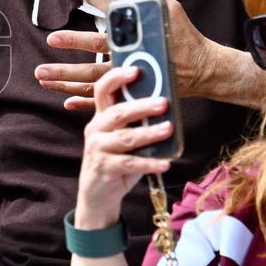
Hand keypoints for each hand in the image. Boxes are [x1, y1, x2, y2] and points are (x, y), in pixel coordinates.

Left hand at [36, 0, 220, 110]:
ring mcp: (131, 85)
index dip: (75, 40)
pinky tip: (67, 102)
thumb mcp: (167, 9)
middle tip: (40, 72)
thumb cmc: (185, 36)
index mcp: (133, 45)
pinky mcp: (134, 95)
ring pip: (94, 89)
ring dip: (67, 87)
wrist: (205, 70)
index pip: (99, 42)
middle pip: (91, 72)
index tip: (53, 38)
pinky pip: (108, 102)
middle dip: (63, 72)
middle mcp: (128, 67)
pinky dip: (88, 104)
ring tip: (44, 84)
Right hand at [75, 65, 171, 228]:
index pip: (103, 91)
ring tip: (169, 129)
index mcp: (100, 118)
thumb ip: (135, 124)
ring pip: (125, 138)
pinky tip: (165, 163)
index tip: (135, 70)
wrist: (96, 195)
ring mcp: (98, 149)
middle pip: (117, 113)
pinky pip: (129, 164)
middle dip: (141, 106)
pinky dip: (149, 163)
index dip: (116, 79)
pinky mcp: (104, 169)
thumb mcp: (122, 139)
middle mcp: (96, 130)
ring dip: (148, 133)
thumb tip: (166, 108)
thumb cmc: (115, 161)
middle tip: (163, 102)